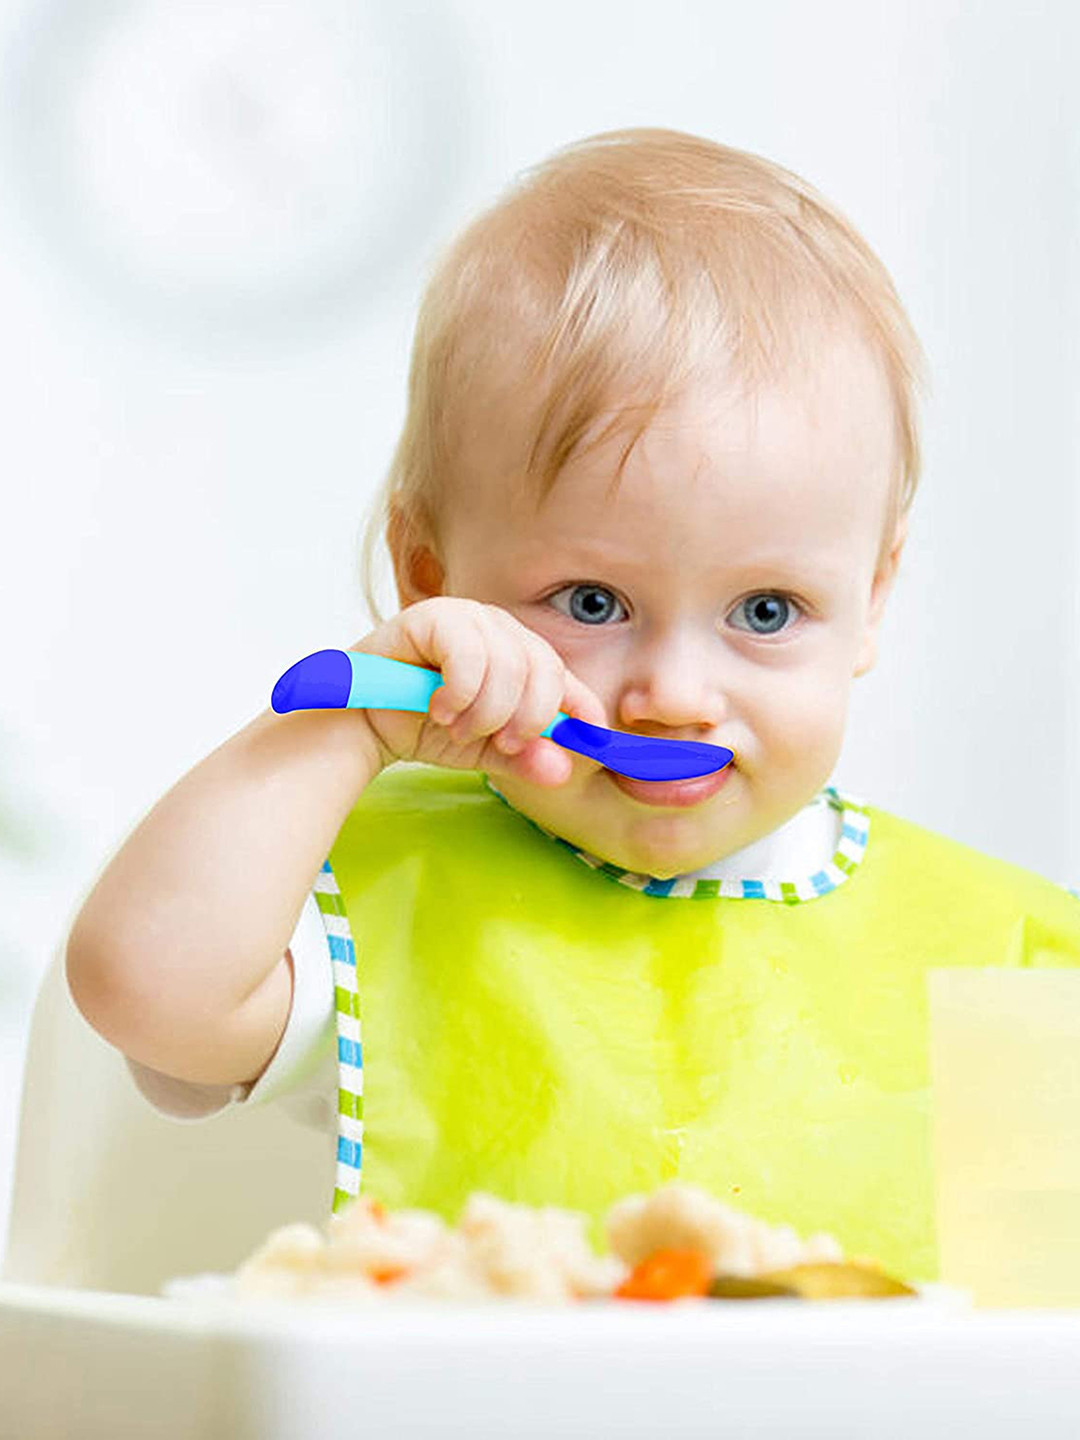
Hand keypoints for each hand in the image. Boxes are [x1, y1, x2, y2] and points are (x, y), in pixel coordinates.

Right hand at [349, 597, 608, 786]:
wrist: (363, 722)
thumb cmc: (424, 726)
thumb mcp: (484, 750)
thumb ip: (524, 758)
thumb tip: (563, 769)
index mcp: (520, 654)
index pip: (566, 677)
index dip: (583, 708)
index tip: (590, 740)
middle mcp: (500, 628)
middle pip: (545, 671)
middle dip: (527, 719)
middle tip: (500, 744)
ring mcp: (468, 616)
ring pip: (509, 666)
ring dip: (486, 712)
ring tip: (457, 728)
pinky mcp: (434, 615)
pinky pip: (469, 655)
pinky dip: (459, 693)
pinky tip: (440, 708)